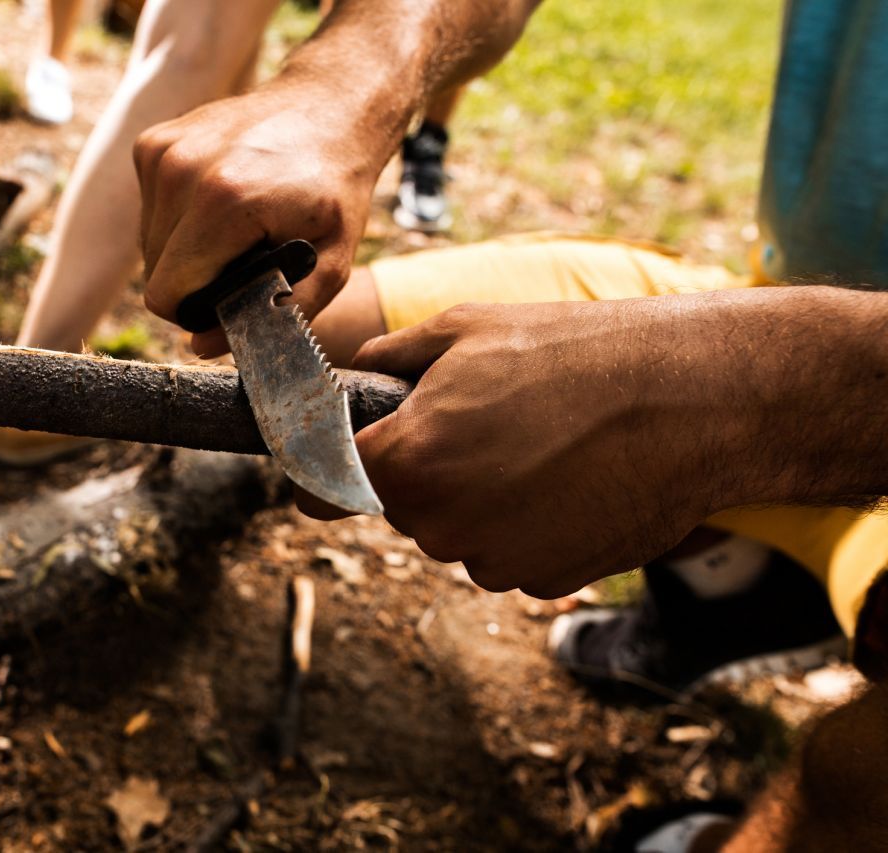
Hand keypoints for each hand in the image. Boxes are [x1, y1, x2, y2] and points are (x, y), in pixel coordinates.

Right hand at [134, 81, 381, 356]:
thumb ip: (275, 313)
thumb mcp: (332, 264)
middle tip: (243, 261)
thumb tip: (201, 346)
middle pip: (154, 273)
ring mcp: (161, 151)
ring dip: (185, 250)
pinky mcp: (151, 143)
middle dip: (192, 281)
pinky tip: (219, 202)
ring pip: (147, 244)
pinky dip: (179, 219)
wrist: (329, 107)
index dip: (196, 312)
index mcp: (223, 203)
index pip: (166, 295)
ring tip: (235, 229)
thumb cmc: (334, 190)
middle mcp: (181, 170)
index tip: (232, 299)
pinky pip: (148, 211)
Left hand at [299, 297, 758, 598]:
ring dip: (476, 497)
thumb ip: (389, 361)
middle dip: (420, 470)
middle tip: (477, 422)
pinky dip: (523, 523)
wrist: (692, 399)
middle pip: (398, 507)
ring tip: (536, 443)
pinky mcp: (546, 580)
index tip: (332, 458)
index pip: (319, 488)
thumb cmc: (577, 353)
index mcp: (407, 459)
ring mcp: (495, 559)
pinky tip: (567, 478)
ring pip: (455, 532)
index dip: (319, 470)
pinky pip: (507, 553)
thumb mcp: (464, 329)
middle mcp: (441, 524)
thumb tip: (354, 375)